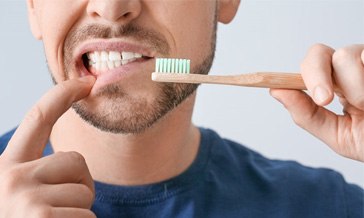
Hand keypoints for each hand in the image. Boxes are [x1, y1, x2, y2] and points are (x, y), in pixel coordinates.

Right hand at [0, 76, 96, 216]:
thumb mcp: (15, 197)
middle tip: (58, 211)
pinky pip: (88, 217)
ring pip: (85, 192)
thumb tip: (73, 165)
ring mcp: (27, 198)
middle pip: (76, 161)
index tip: (86, 81)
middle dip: (79, 185)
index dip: (63, 95)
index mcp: (5, 169)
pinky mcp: (43, 216)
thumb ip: (36, 176)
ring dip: (79, 212)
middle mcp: (11, 177)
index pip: (38, 119)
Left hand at [270, 44, 363, 161]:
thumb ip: (307, 115)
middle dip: (317, 76)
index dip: (303, 74)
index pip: (309, 66)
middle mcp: (349, 69)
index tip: (314, 96)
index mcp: (333, 86)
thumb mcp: (338, 135)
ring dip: (355, 87)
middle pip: (319, 53)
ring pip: (346, 54)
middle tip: (327, 100)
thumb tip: (276, 91)